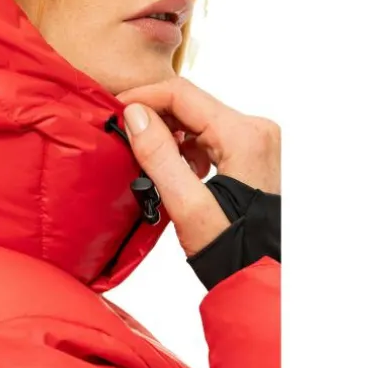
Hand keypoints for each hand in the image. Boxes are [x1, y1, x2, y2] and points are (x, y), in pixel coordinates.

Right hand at [116, 78, 280, 257]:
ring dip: (166, 132)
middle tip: (120, 133)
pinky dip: (182, 146)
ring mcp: (253, 141)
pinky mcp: (247, 153)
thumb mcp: (187, 204)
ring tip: (142, 155)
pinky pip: (206, 135)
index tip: (113, 109)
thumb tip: (134, 114)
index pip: (183, 94)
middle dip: (152, 115)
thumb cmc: (229, 248)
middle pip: (190, 104)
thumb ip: (159, 156)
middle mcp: (254, 130)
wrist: (255, 273)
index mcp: (244, 135)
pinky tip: (170, 168)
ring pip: (195, 119)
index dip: (142, 97)